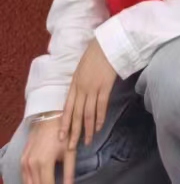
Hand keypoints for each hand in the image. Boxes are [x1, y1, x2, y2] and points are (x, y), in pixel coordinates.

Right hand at [18, 117, 63, 183]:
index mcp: (45, 163)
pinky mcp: (22, 160)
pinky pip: (24, 178)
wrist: (48, 117)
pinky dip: (31, 182)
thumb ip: (69, 172)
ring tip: (48, 182)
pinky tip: (38, 181)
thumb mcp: (70, 152)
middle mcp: (32, 165)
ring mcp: (25, 163)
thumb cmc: (63, 134)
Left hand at [59, 38, 116, 155]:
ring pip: (88, 113)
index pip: (67, 108)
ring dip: (88, 129)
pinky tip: (99, 127)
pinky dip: (100, 118)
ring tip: (87, 141)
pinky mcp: (105, 86)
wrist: (107, 43)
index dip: (64, 124)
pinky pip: (101, 106)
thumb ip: (78, 83)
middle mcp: (81, 88)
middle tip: (71, 147)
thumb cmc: (95, 53)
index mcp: (74, 84)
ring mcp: (93, 88)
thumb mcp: (81, 68)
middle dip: (73, 132)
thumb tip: (77, 98)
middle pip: (76, 115)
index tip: (61, 138)